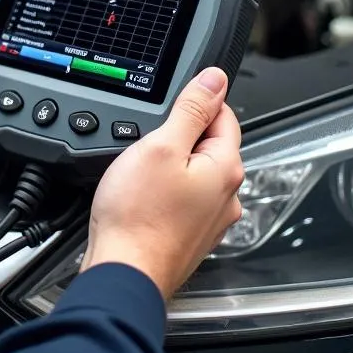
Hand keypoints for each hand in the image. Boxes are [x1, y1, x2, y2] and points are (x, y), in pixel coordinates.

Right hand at [80, 67, 243, 299]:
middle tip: (145, 142)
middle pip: (209, 144)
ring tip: (140, 172)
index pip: (224, 115)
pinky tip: (142, 197)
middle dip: (179, 136)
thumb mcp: (160, 145)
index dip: (194, 103)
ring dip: (171, 165)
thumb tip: (215, 80)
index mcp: (225, 168)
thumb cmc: (138, 215)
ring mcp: (211, 219)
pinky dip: (165, 191)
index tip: (169, 106)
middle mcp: (227, 196)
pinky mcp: (192, 235)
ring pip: (194, 173)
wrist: (125, 272)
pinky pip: (183, 198)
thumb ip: (191, 109)